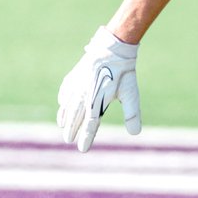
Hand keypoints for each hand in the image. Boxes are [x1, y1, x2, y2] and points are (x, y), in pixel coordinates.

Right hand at [57, 27, 140, 151]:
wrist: (112, 48)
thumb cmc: (123, 72)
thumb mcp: (131, 93)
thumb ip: (132, 113)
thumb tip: (135, 133)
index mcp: (96, 102)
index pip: (90, 125)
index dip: (86, 138)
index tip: (82, 149)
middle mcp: (83, 95)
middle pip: (75, 117)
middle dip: (71, 130)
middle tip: (68, 140)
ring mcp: (76, 85)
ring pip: (67, 105)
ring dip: (65, 117)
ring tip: (63, 126)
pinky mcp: (74, 76)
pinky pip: (65, 91)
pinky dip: (63, 99)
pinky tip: (62, 103)